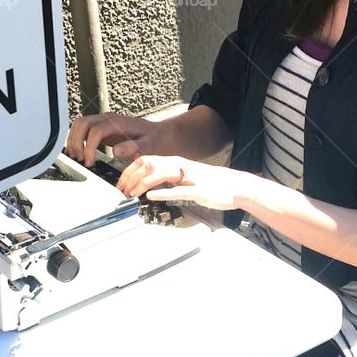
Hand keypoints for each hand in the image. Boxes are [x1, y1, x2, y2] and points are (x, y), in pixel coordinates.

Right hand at [64, 113, 168, 167]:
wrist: (157, 133)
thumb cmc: (153, 139)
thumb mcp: (147, 145)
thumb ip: (131, 148)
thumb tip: (115, 152)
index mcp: (118, 123)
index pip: (96, 131)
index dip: (89, 146)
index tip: (89, 161)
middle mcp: (108, 119)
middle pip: (82, 123)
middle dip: (77, 141)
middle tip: (80, 158)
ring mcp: (103, 121)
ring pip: (80, 124)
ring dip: (74, 139)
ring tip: (77, 156)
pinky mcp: (101, 127)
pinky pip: (83, 128)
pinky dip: (77, 138)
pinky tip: (79, 151)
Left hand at [115, 154, 252, 212]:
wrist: (235, 186)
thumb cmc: (211, 183)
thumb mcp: (185, 177)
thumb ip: (168, 178)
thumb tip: (150, 185)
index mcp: (175, 162)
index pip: (146, 160)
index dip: (129, 170)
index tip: (120, 182)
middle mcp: (180, 165)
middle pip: (148, 163)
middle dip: (130, 176)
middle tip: (121, 189)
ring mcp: (189, 177)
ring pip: (159, 173)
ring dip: (141, 183)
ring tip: (131, 193)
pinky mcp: (197, 190)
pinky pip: (177, 190)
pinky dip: (162, 192)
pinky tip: (151, 196)